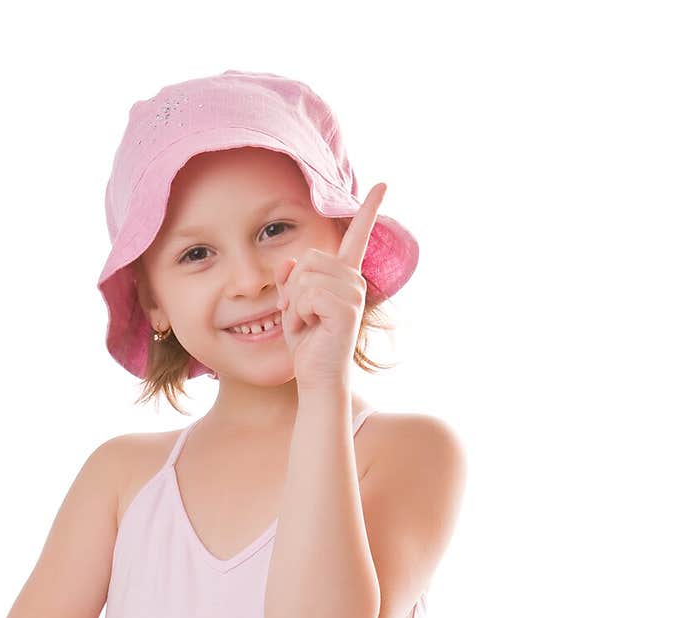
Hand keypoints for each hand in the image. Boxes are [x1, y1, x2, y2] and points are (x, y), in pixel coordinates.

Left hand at [273, 182, 385, 390]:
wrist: (316, 378)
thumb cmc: (307, 344)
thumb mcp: (293, 306)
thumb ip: (290, 281)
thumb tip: (289, 262)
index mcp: (344, 277)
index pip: (357, 237)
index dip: (369, 210)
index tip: (383, 185)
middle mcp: (354, 281)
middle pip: (309, 258)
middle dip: (294, 289)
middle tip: (303, 316)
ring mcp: (353, 294)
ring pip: (306, 277)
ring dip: (295, 304)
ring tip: (307, 324)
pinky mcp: (346, 308)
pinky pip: (308, 295)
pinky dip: (299, 314)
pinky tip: (311, 328)